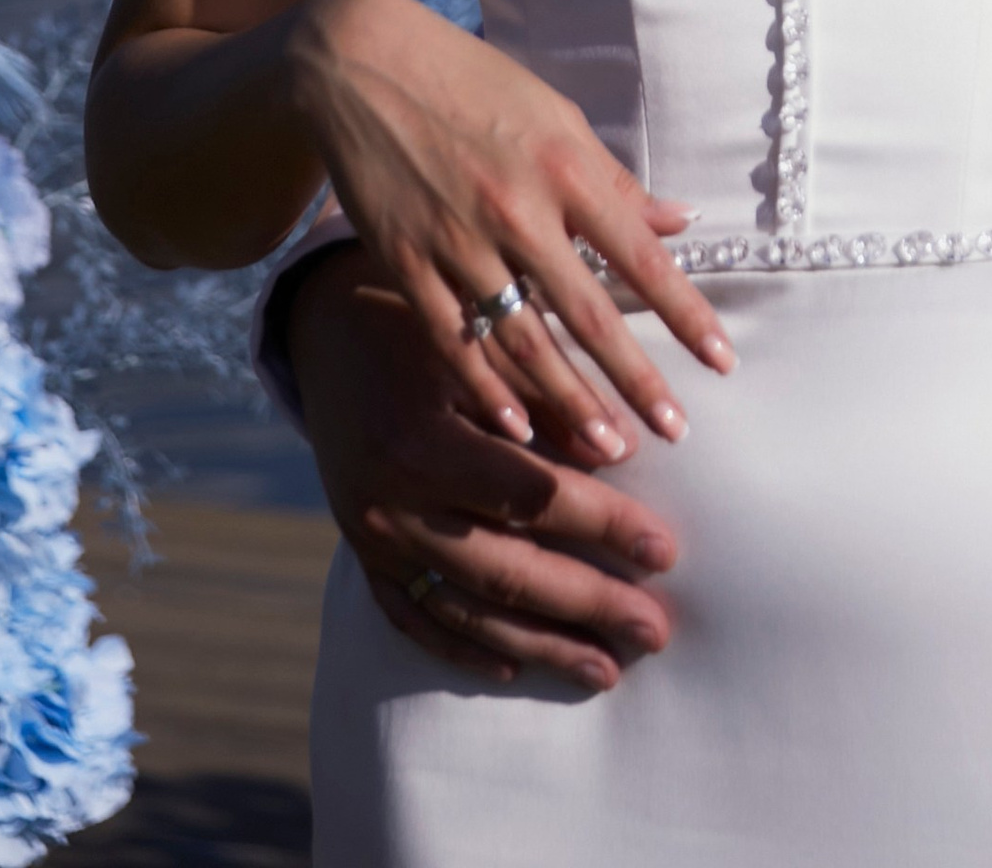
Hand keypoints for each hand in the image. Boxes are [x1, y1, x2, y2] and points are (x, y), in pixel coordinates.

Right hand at [286, 0, 733, 459]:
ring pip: (525, 338)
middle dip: (636, 379)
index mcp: (564, 166)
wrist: (363, 65)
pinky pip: (454, 339)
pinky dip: (488, 387)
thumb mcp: (556, 116)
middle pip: (588, 312)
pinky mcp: (407, 261)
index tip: (723, 362)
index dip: (685, 313)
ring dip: (572, 400)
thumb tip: (680, 222)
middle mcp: (517, 208)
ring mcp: (458, 239)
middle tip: (676, 434)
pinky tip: (519, 429)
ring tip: (610, 448)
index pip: (640, 256)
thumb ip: (614, 180)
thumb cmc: (475, 84)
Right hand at [286, 245, 680, 691]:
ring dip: (540, 644)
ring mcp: (374, 539)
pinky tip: (514, 667)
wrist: (325, 334)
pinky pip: (415, 618)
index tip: (666, 551)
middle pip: (505, 568)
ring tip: (606, 669)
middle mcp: (394, 502)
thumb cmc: (419, 322)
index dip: (603, 524)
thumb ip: (545, 391)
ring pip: (467, 608)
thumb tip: (624, 447)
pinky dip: (465, 646)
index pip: (532, 497)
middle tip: (655, 630)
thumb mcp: (480, 337)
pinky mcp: (363, 555)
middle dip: (587, 603)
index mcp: (424, 442)